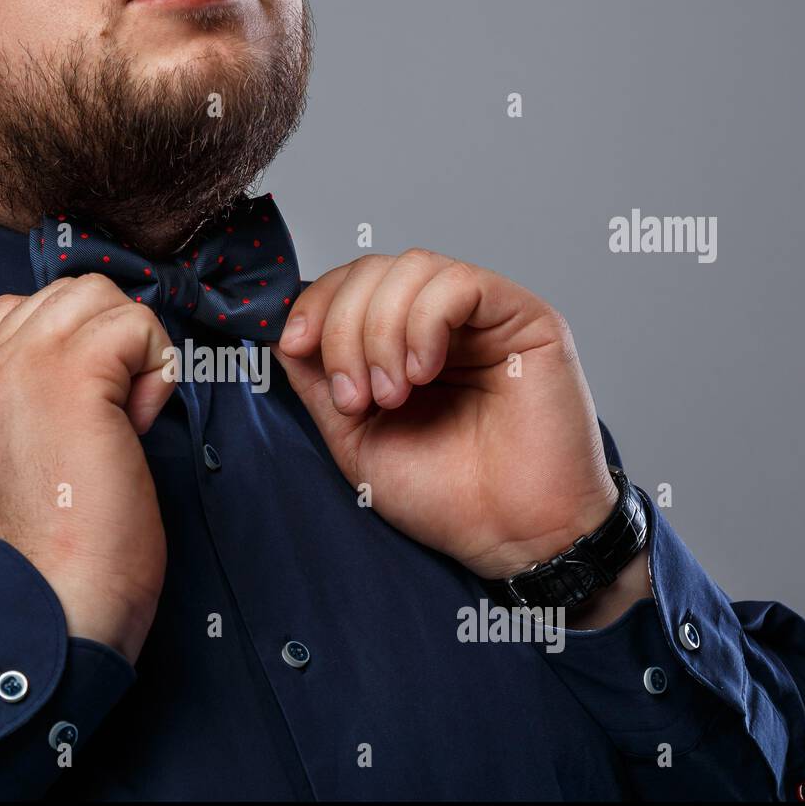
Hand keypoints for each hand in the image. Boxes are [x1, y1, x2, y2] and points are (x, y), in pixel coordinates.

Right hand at [0, 275, 174, 663]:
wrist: (56, 607)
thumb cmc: (59, 561)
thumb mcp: (15, 474)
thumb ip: (28, 413)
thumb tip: (98, 368)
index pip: (14, 315)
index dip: (73, 347)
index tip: (90, 415)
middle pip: (60, 295)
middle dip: (106, 342)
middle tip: (118, 416)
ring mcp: (17, 371)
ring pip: (96, 295)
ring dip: (132, 347)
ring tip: (130, 415)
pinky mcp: (71, 379)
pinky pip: (134, 324)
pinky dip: (156, 364)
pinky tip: (143, 420)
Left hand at [273, 250, 620, 581]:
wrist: (511, 537)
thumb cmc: (446, 497)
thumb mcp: (356, 437)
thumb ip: (319, 382)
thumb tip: (279, 334)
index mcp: (402, 342)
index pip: (350, 284)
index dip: (315, 304)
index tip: (294, 346)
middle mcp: (442, 321)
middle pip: (372, 270)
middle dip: (343, 328)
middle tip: (356, 397)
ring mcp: (484, 316)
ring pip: (411, 268)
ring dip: (380, 331)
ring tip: (393, 396)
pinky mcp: (525, 318)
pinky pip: (458, 283)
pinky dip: (424, 323)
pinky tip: (424, 373)